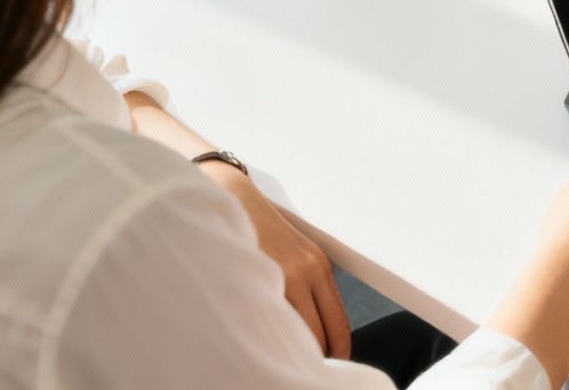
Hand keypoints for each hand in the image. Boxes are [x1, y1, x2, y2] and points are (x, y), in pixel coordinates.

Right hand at [206, 165, 349, 357]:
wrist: (229, 196)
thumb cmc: (257, 228)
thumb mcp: (292, 254)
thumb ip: (304, 288)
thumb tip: (309, 334)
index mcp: (319, 267)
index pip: (339, 324)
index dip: (337, 353)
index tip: (329, 369)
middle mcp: (307, 271)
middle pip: (321, 335)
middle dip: (313, 359)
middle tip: (301, 371)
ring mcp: (282, 274)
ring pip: (295, 333)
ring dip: (289, 351)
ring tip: (279, 362)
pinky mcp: (256, 274)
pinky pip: (268, 318)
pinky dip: (266, 336)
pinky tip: (259, 342)